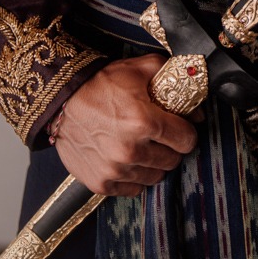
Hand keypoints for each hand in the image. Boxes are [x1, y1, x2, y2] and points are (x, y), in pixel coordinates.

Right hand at [51, 56, 198, 196]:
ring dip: (152, 163)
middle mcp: (130, 150)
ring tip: (141, 146)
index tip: (179, 128)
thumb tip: (196, 108)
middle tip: (159, 136)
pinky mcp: (100, 183)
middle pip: (172, 161)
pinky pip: (133, 189)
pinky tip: (127, 160)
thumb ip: (173, 80)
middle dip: (170, 148)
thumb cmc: (101, 84)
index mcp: (144, 121)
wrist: (61, 100)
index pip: (187, 141)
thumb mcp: (140, 68)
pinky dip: (133, 177)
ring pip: (154, 177)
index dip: (186, 132)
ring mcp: (114, 169)